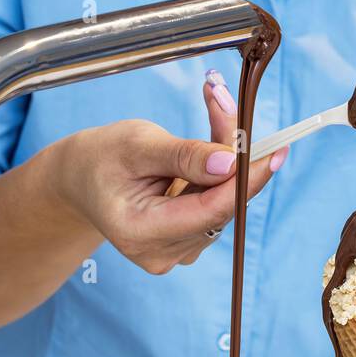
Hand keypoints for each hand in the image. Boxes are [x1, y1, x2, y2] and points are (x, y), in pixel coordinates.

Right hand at [50, 69, 285, 274]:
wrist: (80, 179)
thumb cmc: (101, 158)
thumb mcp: (137, 145)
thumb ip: (185, 155)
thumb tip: (231, 164)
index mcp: (141, 233)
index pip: (210, 211)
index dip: (246, 180)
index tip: (275, 151)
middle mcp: (161, 253)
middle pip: (220, 206)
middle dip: (233, 156)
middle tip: (228, 104)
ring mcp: (174, 252)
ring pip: (221, 204)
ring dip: (227, 160)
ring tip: (214, 110)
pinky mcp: (184, 243)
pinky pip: (214, 207)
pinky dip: (217, 174)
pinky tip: (210, 146)